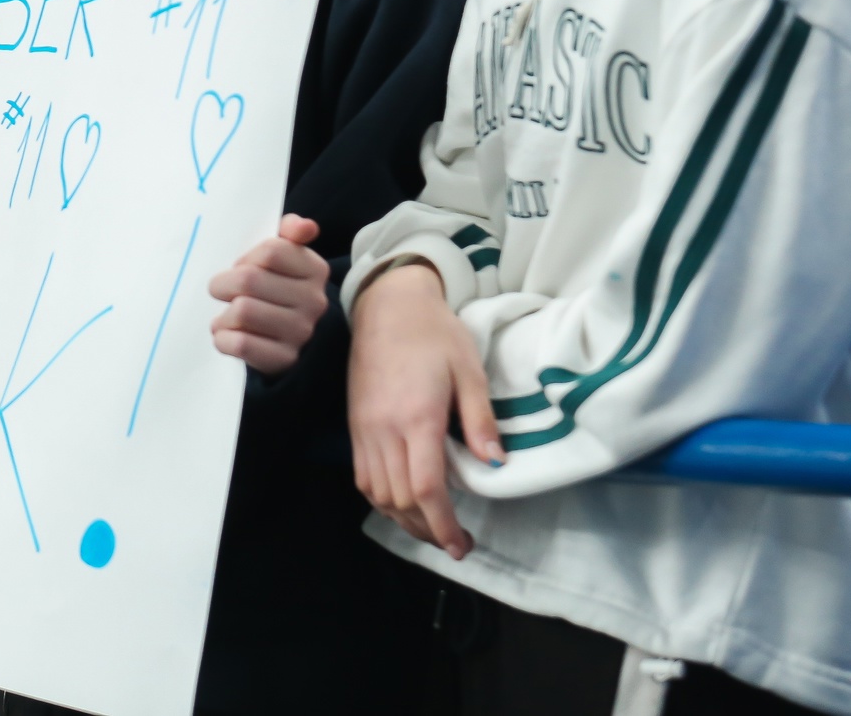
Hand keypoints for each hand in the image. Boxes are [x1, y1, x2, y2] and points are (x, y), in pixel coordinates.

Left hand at [206, 214, 327, 374]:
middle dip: (223, 284)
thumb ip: (290, 231)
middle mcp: (314, 301)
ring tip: (226, 315)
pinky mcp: (285, 358)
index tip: (240, 265)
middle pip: (249, 280)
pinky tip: (227, 335)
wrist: (286, 336)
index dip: (245, 257)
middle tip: (221, 290)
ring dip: (223, 315)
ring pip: (242, 311)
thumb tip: (304, 226)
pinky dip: (223, 339)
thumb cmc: (276, 286)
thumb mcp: (284, 255)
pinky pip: (241, 343)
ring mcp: (302, 331)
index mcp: (315, 269)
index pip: (271, 251)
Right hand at [348, 261, 503, 560]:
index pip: (425, 487)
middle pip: (400, 500)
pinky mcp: (355, 425)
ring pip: (377, 494)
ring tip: (431, 528)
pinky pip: (363, 477)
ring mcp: (364, 429)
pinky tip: (402, 502)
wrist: (387, 305)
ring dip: (404, 519)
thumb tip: (495, 465)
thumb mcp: (469, 370)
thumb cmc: (435, 334)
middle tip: (455, 543)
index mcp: (417, 416)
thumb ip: (480, 419)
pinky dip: (383, 499)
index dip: (442, 524)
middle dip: (427, 530)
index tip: (461, 545)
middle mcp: (384, 429)